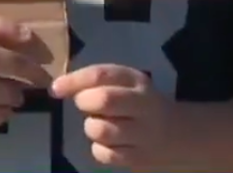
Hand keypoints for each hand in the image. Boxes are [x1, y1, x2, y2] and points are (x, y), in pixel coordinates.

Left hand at [51, 64, 172, 167]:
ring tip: (101, 124)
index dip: (74, 81)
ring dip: (92, 127)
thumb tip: (58, 86)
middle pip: (105, 100)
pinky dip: (99, 149)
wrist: (176, 132)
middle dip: (85, 102)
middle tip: (86, 105)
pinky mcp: (138, 157)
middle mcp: (143, 104)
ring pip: (101, 130)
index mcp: (137, 81)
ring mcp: (143, 133)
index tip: (56, 88)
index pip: (102, 75)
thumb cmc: (139, 103)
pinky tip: (109, 142)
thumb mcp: (125, 84)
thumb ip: (95, 81)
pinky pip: (104, 154)